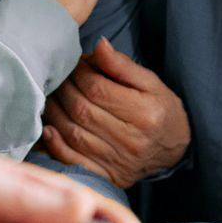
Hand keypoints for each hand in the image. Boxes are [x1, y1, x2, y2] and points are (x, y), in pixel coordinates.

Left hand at [41, 38, 190, 189]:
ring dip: (55, 112)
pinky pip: (74, 162)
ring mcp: (118, 162)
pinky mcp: (107, 177)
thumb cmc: (160, 109)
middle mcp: (131, 141)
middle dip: (64, 89)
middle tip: (59, 78)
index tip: (74, 64)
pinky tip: (48, 129)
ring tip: (52, 96)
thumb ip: (122, 65)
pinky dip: (55, 146)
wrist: (173, 148)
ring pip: (74, 134)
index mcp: (144, 114)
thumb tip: (99, 45)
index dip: (79, 73)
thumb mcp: (150, 82)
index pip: (98, 89)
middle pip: (83, 111)